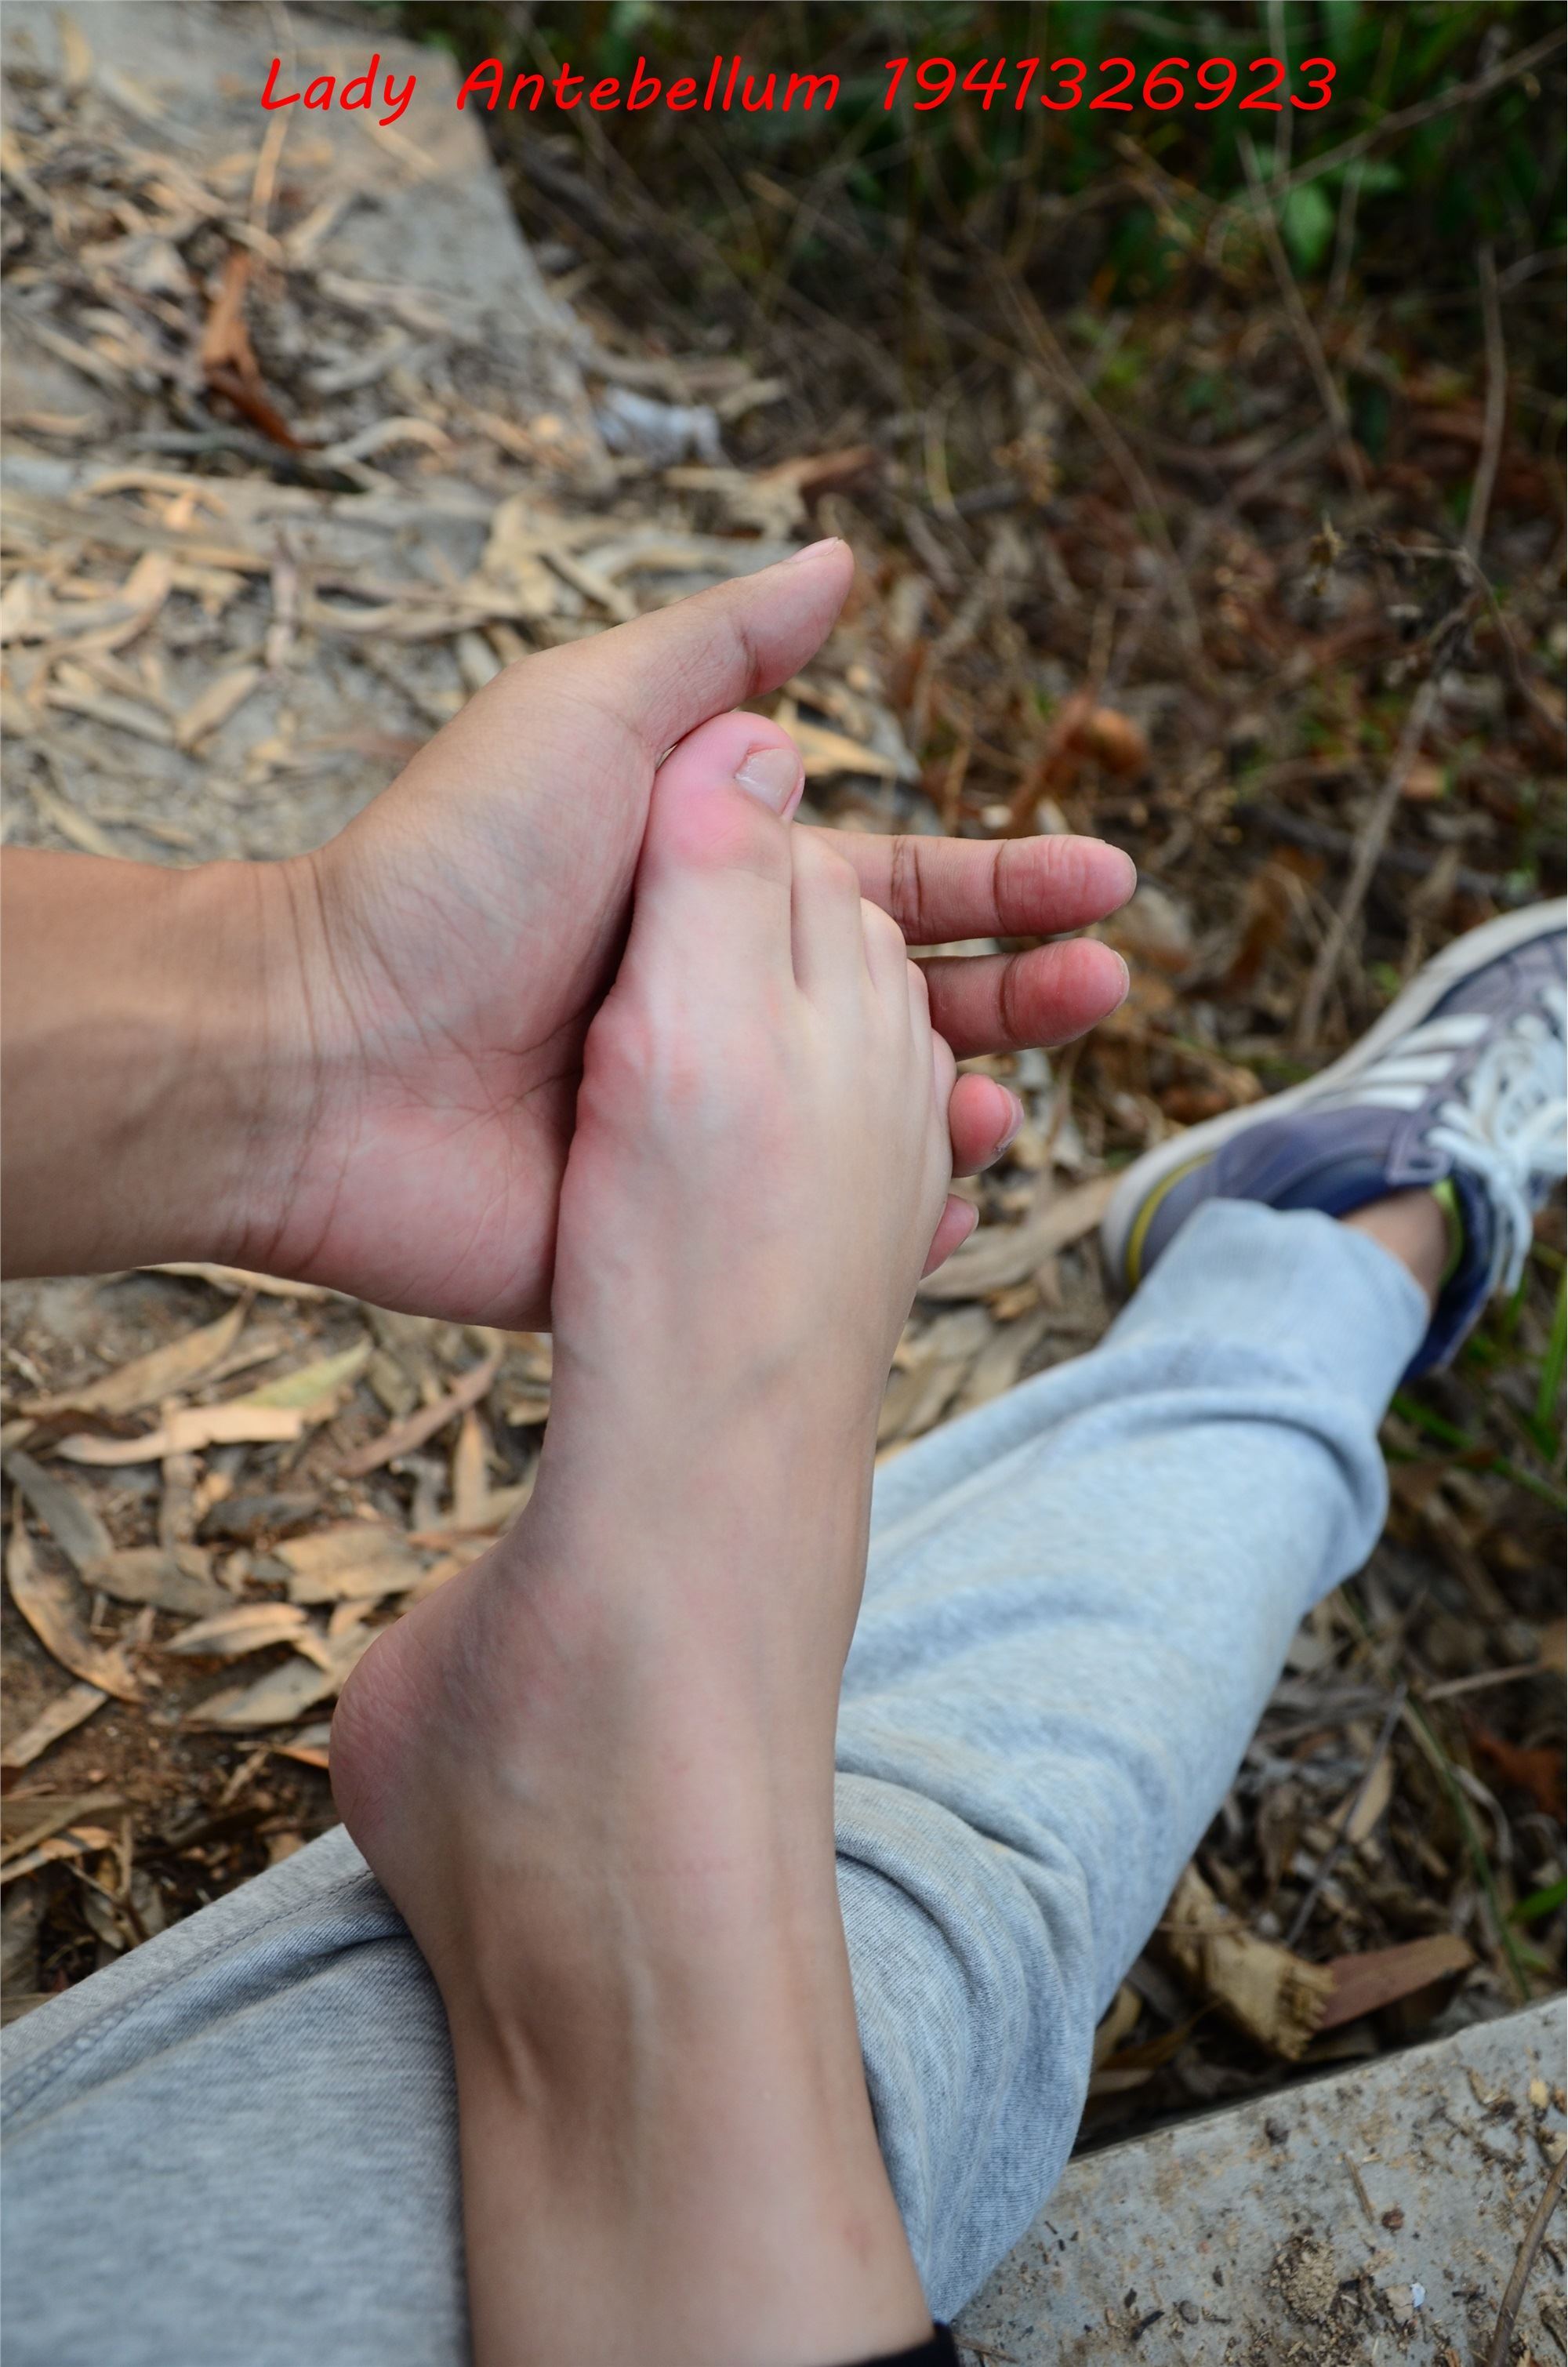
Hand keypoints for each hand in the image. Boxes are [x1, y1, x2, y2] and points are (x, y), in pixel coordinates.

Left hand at [249, 543, 1131, 1323]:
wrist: (324, 1054)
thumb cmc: (447, 873)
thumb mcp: (589, 717)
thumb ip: (719, 654)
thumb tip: (838, 562)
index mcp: (711, 891)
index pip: (892, 887)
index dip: (1001, 886)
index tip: (1105, 885)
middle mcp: (716, 1001)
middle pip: (902, 1005)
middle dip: (1017, 996)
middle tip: (1109, 991)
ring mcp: (694, 1119)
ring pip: (863, 1126)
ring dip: (959, 1115)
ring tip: (1022, 1112)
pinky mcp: (662, 1225)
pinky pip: (793, 1230)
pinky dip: (875, 1231)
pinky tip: (942, 1221)